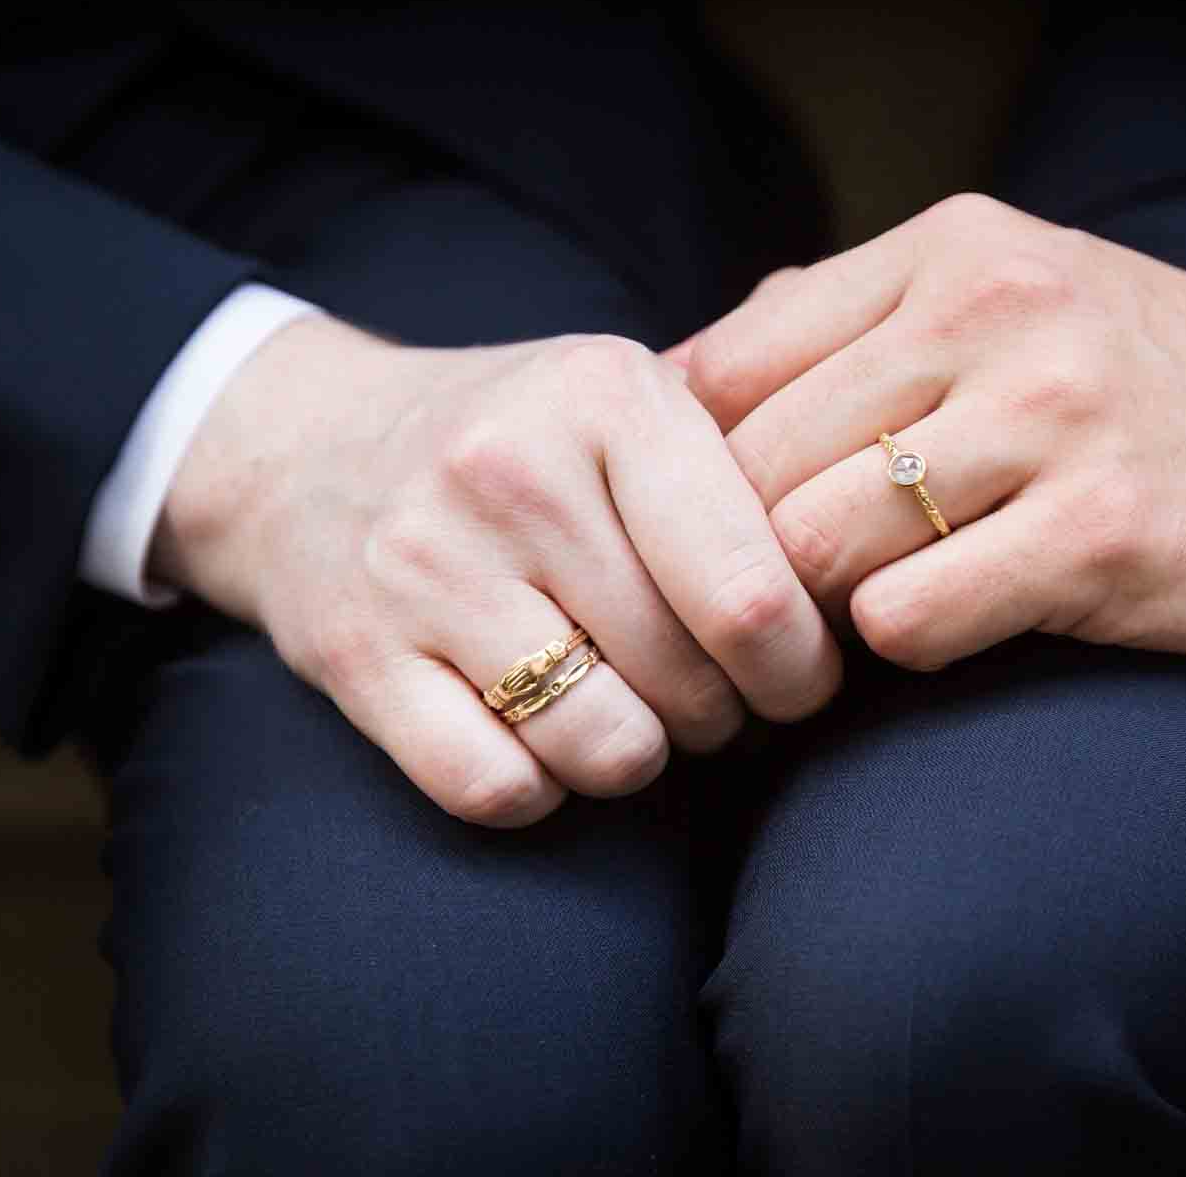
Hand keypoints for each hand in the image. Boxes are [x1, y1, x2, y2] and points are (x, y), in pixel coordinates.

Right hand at [155, 318, 840, 825]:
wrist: (306, 448)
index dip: (803, 666)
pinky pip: (496, 788)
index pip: (755, 591)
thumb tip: (879, 559)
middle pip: (691, 679)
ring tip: (633, 712)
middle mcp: (510, 473)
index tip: (801, 675)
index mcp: (608, 396)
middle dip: (728, 714)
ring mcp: (423, 568)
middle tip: (715, 695)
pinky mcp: (356, 659)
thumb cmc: (520, 441)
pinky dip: (541, 789)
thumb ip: (749, 461)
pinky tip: (542, 740)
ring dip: (641, 757)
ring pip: (605, 746)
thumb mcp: (629, 400)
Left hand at [674, 194, 1185, 670]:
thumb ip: (847, 324)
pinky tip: (959, 623)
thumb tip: (677, 380)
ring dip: (825, 609)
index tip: (731, 530)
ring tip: (870, 614)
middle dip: (752, 559)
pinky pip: (907, 619)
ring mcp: (1053, 418)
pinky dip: (906, 642)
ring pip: (812, 548)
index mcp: (950, 252)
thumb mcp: (1007, 297)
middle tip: (789, 605)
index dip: (699, 473)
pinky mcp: (1103, 532)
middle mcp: (994, 313)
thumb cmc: (1151, 383)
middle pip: (752, 472)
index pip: (725, 370)